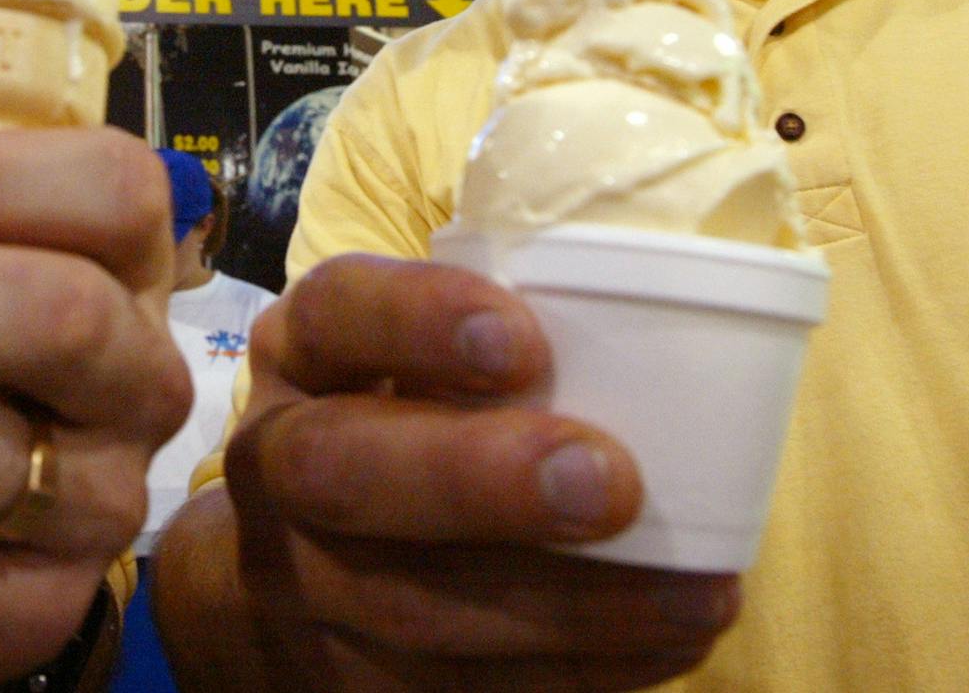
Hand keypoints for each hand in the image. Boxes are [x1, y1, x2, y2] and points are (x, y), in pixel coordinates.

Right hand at [152, 253, 739, 691]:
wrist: (273, 572)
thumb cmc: (394, 422)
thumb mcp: (405, 357)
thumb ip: (490, 341)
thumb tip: (674, 325)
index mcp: (301, 354)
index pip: (335, 312)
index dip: (417, 322)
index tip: (522, 340)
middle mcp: (275, 464)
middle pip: (344, 472)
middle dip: (476, 480)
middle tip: (611, 482)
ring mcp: (296, 582)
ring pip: (412, 605)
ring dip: (568, 605)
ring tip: (695, 592)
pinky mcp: (339, 680)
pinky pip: (457, 690)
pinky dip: (574, 672)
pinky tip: (664, 644)